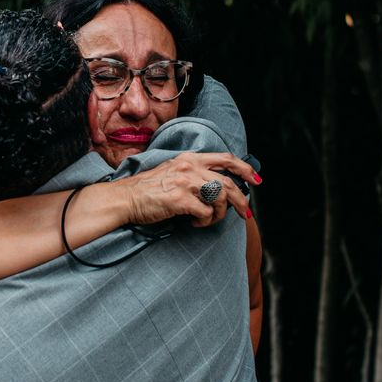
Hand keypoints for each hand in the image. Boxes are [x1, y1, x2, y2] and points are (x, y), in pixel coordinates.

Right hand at [118, 152, 261, 226]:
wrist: (126, 198)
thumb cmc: (147, 189)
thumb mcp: (172, 171)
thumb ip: (193, 174)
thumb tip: (216, 189)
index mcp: (189, 159)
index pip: (226, 158)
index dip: (244, 169)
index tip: (255, 180)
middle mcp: (190, 167)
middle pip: (229, 182)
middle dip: (241, 201)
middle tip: (245, 213)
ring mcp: (185, 183)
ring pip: (220, 198)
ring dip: (219, 214)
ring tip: (208, 219)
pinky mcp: (181, 199)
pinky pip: (206, 213)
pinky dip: (205, 221)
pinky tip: (195, 223)